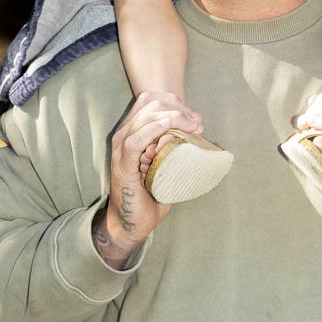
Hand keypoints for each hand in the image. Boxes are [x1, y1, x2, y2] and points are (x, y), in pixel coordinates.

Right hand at [93, 92, 200, 267]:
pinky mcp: (123, 164)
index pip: (151, 99)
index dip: (174, 101)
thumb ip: (179, 143)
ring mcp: (121, 149)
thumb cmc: (152, 192)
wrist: (133, 222)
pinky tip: (168, 128)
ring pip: (145, 116)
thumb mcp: (168, 161)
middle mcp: (124, 135)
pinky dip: (153, 129)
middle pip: (150, 102)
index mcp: (132, 130)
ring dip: (173, 116)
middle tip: (196, 124)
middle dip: (178, 107)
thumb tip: (199, 124)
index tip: (193, 116)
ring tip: (192, 127)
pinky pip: (135, 140)